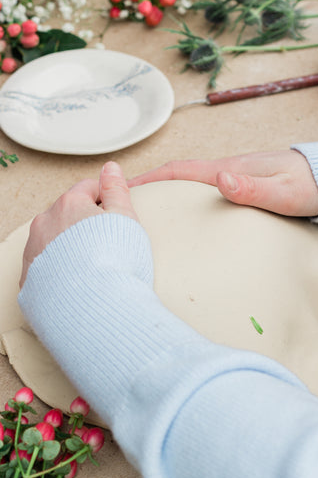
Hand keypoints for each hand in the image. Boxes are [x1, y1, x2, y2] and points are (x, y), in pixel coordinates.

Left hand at [20, 161, 137, 287]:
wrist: (93, 308)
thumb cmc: (113, 263)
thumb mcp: (126, 218)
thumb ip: (117, 190)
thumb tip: (110, 169)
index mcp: (69, 205)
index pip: (87, 189)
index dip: (106, 199)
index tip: (116, 214)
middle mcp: (45, 224)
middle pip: (67, 215)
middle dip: (85, 224)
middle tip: (108, 243)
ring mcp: (34, 252)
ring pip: (53, 240)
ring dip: (69, 246)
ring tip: (92, 265)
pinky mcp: (30, 281)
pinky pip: (45, 267)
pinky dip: (59, 270)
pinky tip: (78, 281)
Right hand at [128, 150, 317, 217]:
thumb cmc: (312, 187)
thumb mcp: (284, 194)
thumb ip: (253, 189)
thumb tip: (219, 180)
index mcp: (232, 169)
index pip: (182, 170)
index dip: (151, 177)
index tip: (124, 186)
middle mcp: (229, 170)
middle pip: (180, 176)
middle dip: (151, 186)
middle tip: (127, 203)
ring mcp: (236, 176)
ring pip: (192, 184)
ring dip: (167, 193)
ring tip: (148, 211)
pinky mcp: (244, 185)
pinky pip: (206, 191)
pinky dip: (187, 198)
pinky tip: (185, 213)